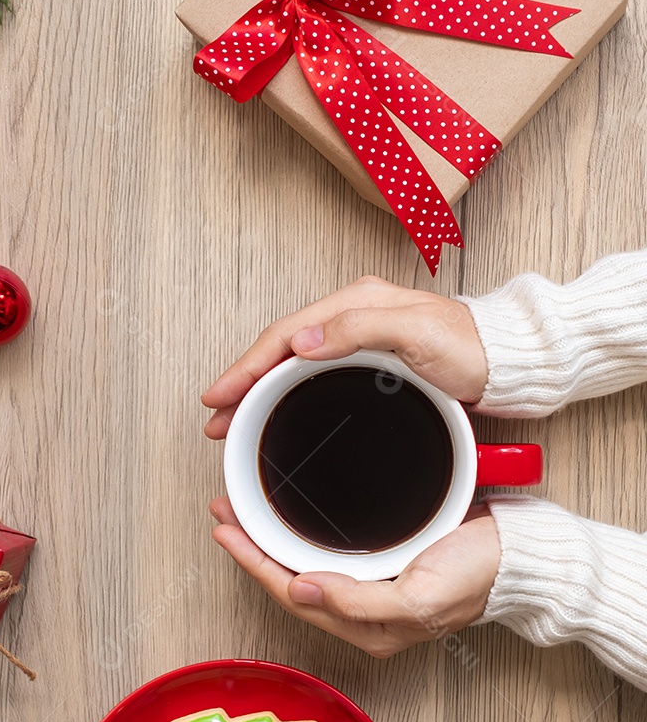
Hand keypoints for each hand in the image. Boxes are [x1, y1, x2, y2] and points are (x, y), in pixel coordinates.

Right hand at [202, 275, 487, 437]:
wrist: (505, 362)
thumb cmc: (470, 347)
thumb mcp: (415, 333)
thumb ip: (358, 328)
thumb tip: (300, 342)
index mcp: (355, 303)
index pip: (285, 334)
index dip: (248, 365)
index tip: (221, 394)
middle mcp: (352, 317)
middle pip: (281, 349)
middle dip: (243, 381)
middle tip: (217, 416)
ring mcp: (359, 340)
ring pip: (293, 364)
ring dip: (260, 389)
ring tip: (235, 419)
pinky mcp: (369, 362)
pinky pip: (313, 374)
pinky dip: (286, 392)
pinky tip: (277, 409)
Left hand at [210, 498, 500, 657]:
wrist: (521, 554)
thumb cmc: (480, 577)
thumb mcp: (421, 597)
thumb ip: (358, 602)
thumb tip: (300, 589)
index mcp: (367, 627)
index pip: (292, 596)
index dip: (255, 565)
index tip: (227, 532)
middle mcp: (363, 612)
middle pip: (290, 582)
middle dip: (253, 550)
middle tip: (225, 513)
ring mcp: (373, 588)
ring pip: (305, 567)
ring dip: (272, 541)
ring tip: (244, 512)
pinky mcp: (384, 563)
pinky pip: (327, 552)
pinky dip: (300, 534)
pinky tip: (290, 518)